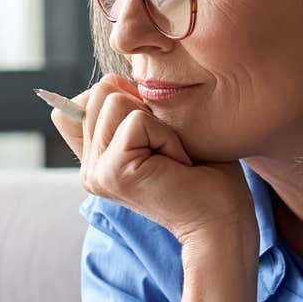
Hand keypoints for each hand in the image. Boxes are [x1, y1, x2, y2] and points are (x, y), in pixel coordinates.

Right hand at [50, 74, 253, 248]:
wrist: (222, 221)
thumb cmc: (204, 176)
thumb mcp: (160, 131)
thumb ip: (128, 109)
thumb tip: (112, 80)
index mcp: (96, 160)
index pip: (80, 102)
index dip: (122, 100)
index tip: (153, 138)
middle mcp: (89, 168)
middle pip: (100, 92)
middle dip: (144, 109)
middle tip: (167, 149)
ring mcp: (96, 172)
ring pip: (114, 99)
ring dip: (157, 123)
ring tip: (171, 157)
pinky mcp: (112, 171)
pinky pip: (137, 120)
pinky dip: (166, 136)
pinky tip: (177, 165)